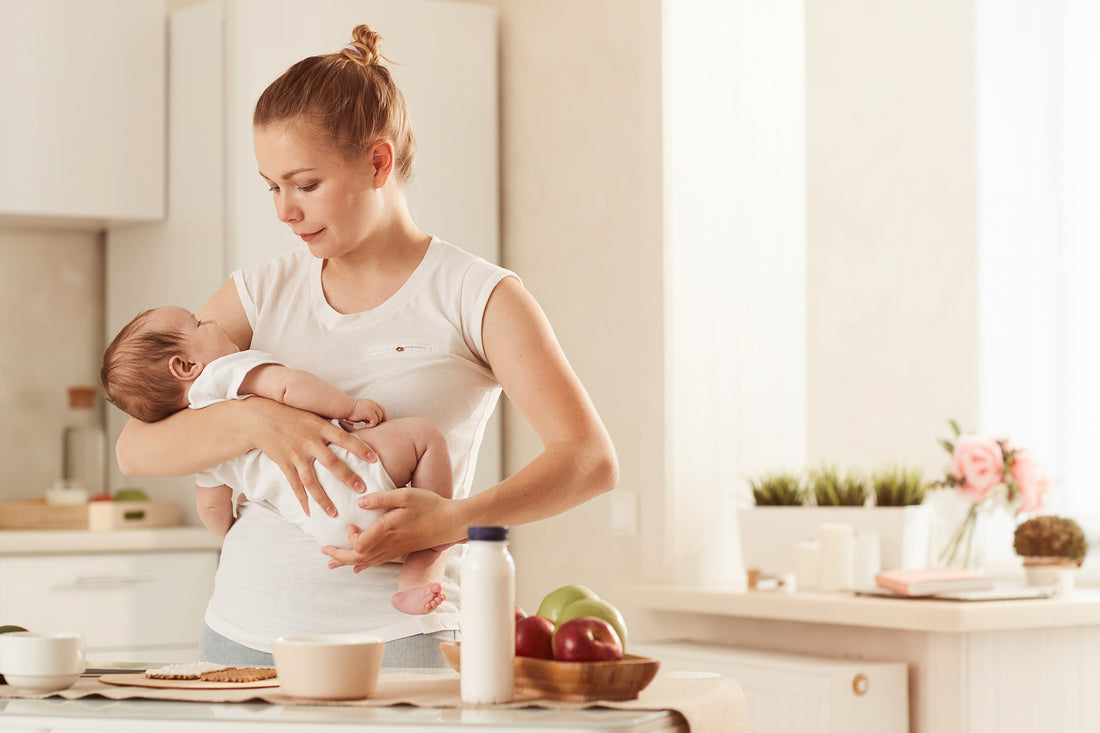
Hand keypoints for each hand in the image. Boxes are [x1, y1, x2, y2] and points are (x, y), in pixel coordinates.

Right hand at [246, 398, 377, 516]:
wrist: (259, 418)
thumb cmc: (292, 415)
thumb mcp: (313, 415)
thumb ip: (331, 427)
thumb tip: (355, 434)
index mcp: (319, 426)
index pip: (344, 438)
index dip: (360, 448)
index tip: (375, 459)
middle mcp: (309, 441)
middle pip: (331, 462)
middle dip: (348, 477)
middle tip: (362, 489)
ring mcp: (295, 454)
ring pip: (311, 480)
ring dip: (324, 498)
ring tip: (335, 513)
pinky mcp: (283, 463)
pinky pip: (294, 485)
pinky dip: (302, 500)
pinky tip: (309, 513)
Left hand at [322, 488, 465, 570]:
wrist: (451, 522)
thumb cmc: (430, 506)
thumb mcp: (406, 495)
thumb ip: (381, 498)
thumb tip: (360, 502)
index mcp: (388, 530)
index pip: (360, 545)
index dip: (349, 538)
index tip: (350, 524)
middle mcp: (389, 544)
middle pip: (358, 558)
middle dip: (339, 556)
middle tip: (324, 552)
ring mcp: (396, 549)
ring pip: (366, 563)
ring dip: (347, 562)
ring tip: (331, 563)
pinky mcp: (401, 550)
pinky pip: (377, 562)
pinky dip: (363, 565)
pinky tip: (356, 567)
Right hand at [348, 398, 386, 426]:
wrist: (345, 407)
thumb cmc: (351, 411)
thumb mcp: (363, 412)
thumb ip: (369, 415)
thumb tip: (373, 423)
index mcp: (372, 403)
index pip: (382, 410)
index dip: (382, 417)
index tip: (379, 423)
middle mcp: (373, 404)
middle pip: (382, 414)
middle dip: (379, 421)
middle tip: (374, 427)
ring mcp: (372, 408)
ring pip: (379, 418)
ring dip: (374, 424)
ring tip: (366, 425)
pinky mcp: (369, 412)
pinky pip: (375, 421)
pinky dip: (371, 425)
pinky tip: (365, 425)